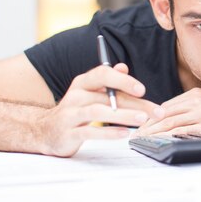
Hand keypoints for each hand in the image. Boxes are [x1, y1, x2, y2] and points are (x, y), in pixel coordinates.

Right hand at [36, 63, 161, 156]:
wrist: (44, 131)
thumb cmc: (75, 110)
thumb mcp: (90, 93)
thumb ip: (109, 82)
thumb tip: (124, 67)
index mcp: (83, 83)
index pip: (103, 74)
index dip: (123, 80)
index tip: (142, 90)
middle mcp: (75, 96)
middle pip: (108, 97)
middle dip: (135, 104)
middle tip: (156, 111)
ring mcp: (70, 115)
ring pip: (98, 112)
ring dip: (123, 115)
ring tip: (142, 119)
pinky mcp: (68, 134)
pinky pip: (89, 132)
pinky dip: (108, 133)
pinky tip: (124, 133)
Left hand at [135, 88, 200, 136]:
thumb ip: (190, 108)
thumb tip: (169, 119)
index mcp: (194, 94)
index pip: (166, 106)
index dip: (151, 116)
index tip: (140, 125)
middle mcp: (196, 101)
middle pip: (165, 114)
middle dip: (147, 125)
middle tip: (135, 134)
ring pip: (171, 122)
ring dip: (153, 132)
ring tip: (142, 140)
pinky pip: (183, 131)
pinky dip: (168, 137)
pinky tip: (159, 141)